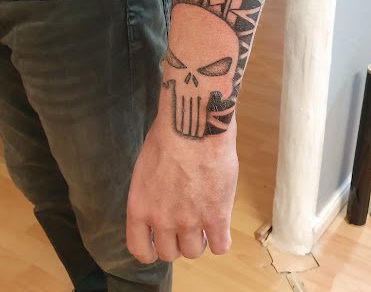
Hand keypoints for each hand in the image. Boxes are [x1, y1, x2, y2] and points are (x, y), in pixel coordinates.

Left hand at [126, 112, 238, 262]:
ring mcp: (189, 221)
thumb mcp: (146, 166)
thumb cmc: (169, 134)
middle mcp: (161, 219)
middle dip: (177, 241)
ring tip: (205, 222)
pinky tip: (221, 226)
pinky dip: (220, 239)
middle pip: (169, 253)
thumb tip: (160, 200)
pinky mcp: (216, 216)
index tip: (158, 244)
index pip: (139, 248)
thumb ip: (151, 192)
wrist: (194, 125)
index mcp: (139, 206)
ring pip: (194, 251)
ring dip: (199, 239)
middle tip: (186, 225)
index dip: (150, 250)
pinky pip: (220, 246)